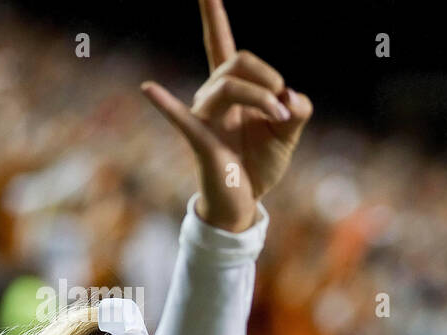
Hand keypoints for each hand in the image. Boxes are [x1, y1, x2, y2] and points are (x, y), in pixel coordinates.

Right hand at [139, 0, 312, 231]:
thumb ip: (298, 110)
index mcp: (233, 89)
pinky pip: (180, 117)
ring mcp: (203, 115)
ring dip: (262, 98)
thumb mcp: (288, 134)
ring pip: (229, 85)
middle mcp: (213, 96)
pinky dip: (165, 103)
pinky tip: (148, 88)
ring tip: (280, 118)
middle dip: (268, 77)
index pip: (222, 43)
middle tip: (286, 109)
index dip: (213, 15)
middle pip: (237, 61)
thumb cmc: (260, 164)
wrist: (245, 203)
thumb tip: (292, 96)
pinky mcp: (199, 139)